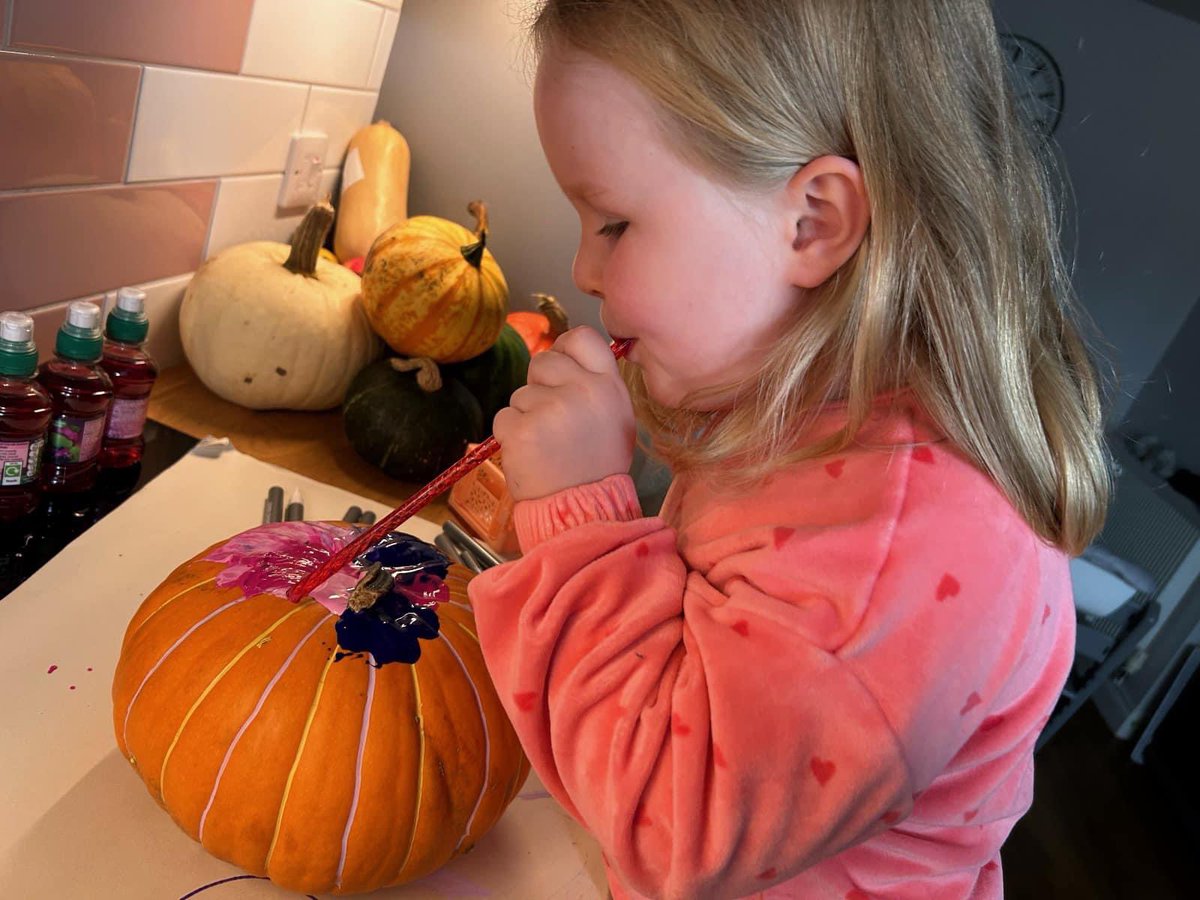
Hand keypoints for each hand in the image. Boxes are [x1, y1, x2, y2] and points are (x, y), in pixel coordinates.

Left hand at [493, 326, 635, 500]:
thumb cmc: (597, 466)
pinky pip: (504, 417)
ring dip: (525, 415)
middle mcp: (582, 391)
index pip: (582, 337)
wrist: (581, 510)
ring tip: (546, 444)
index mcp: (609, 386)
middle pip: (543, 361)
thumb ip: (595, 384)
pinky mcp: (522, 429)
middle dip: (539, 386)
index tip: (560, 368)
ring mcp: (550, 409)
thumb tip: (566, 357)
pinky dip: (511, 435)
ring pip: (520, 393)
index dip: (564, 348)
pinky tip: (531, 454)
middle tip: (552, 420)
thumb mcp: (616, 418)